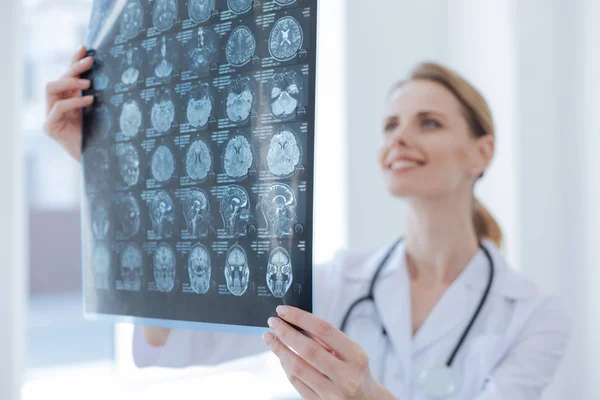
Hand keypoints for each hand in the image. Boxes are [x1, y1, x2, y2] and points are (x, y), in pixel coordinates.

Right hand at [44, 45, 94, 161]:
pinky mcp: (50, 127)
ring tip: (89, 83)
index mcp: (68, 100)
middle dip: (74, 67)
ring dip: (70, 82)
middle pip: (59, 78)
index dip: (74, 61)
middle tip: (90, 61)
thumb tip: (113, 74)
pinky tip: (90, 100)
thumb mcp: (102, 113)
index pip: (67, 76)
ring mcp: (50, 116)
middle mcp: (56, 105)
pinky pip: (58, 108)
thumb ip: (99, 96)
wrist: (99, 163)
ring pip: (51, 88)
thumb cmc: (103, 139)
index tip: (85, 48)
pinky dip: (74, 101)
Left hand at [263, 306, 395, 399]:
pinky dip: (286, 367)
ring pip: (298, 368)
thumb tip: (296, 322)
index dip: (301, 318)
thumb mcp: (351, 352)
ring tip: (270, 338)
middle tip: (272, 322)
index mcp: (356, 357)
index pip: (324, 330)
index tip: (283, 310)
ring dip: (280, 350)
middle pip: (308, 350)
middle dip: (286, 333)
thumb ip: (327, 339)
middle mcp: (346, 376)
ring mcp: (332, 394)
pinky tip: (281, 356)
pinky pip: (296, 383)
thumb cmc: (355, 370)